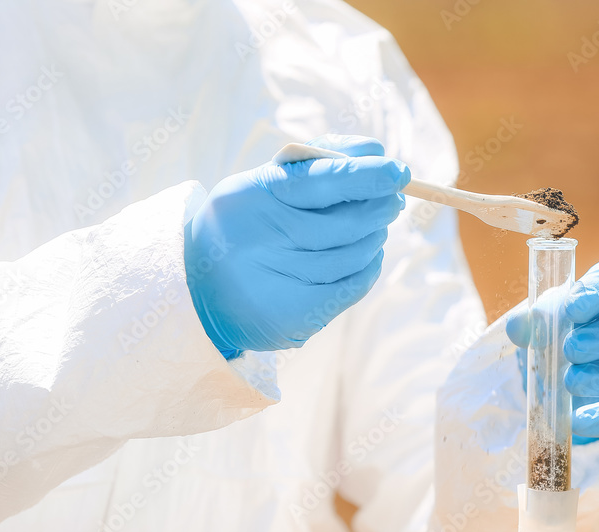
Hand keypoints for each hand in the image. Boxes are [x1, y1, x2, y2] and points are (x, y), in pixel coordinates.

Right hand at [184, 135, 408, 357]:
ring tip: (375, 229)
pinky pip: (350, 287)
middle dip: (378, 209)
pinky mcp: (292, 315)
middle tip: (393, 201)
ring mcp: (275, 280)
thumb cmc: (247, 221)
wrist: (200, 285)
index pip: (320, 180)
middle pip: (343, 224)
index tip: (398, 172)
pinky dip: (368, 268)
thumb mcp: (267, 181)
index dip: (365, 175)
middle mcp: (260, 239)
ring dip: (373, 238)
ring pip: (351, 256)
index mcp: (253, 195)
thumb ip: (318, 161)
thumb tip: (375, 151)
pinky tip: (368, 256)